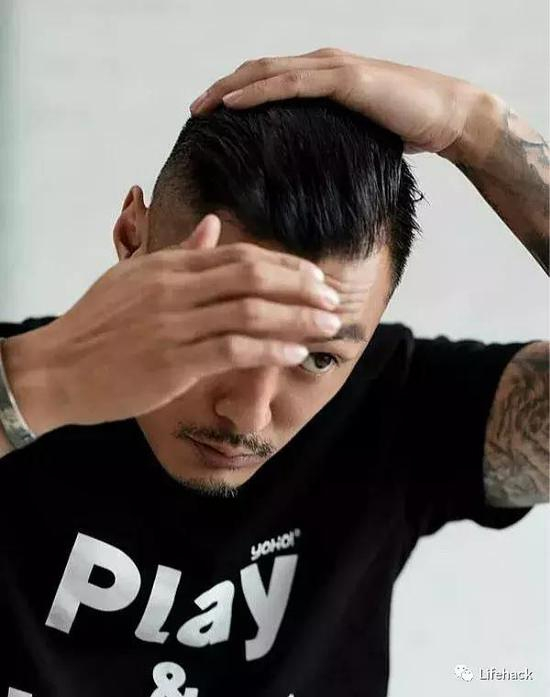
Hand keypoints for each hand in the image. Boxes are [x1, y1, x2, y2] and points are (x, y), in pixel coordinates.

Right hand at [5, 214, 340, 431]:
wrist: (57, 367)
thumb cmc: (98, 325)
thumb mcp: (135, 277)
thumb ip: (180, 252)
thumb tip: (213, 224)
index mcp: (169, 267)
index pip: (240, 256)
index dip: (284, 264)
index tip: (314, 275)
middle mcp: (175, 289)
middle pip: (253, 277)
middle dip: (300, 286)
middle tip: (332, 298)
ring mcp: (174, 325)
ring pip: (250, 312)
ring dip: (296, 319)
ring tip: (326, 326)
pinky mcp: (173, 362)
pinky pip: (233, 350)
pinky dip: (270, 350)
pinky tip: (294, 353)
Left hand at [190, 47, 481, 155]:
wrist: (447, 118)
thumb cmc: (405, 130)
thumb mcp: (357, 136)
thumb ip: (331, 140)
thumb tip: (310, 167)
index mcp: (322, 77)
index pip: (269, 79)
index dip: (237, 92)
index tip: (210, 114)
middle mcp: (322, 65)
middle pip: (258, 70)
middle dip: (222, 88)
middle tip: (194, 110)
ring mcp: (333, 69)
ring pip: (267, 72)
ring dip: (230, 88)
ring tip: (202, 107)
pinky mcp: (345, 80)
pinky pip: (291, 84)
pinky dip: (259, 92)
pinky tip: (233, 105)